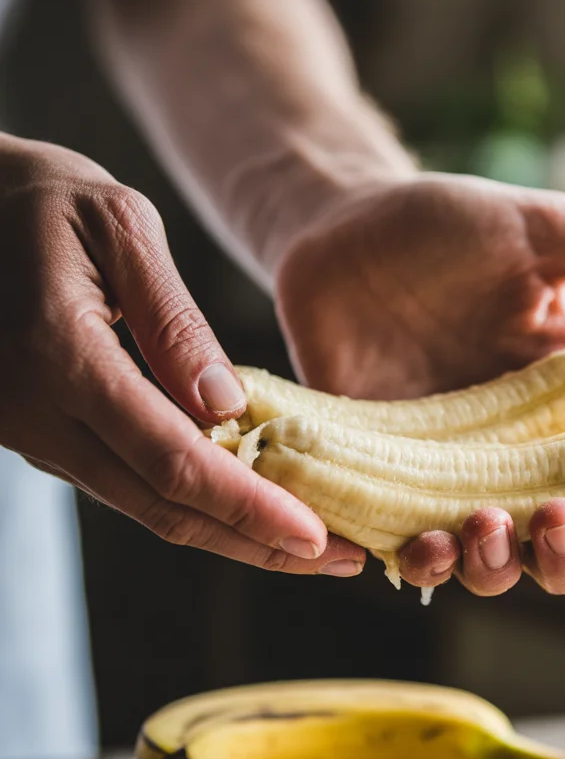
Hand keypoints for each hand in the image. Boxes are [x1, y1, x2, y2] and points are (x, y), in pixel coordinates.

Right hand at [0, 134, 362, 576]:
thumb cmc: (41, 198)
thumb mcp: (120, 227)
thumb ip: (173, 321)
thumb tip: (228, 410)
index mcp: (60, 356)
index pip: (171, 460)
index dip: (249, 508)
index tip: (317, 538)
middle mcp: (35, 414)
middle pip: (161, 506)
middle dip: (255, 542)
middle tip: (340, 560)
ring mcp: (29, 433)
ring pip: (141, 505)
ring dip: (228, 532)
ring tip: (308, 544)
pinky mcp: (38, 435)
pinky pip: (123, 481)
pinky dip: (191, 501)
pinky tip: (247, 503)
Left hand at [276, 173, 564, 594]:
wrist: (346, 226)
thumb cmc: (450, 227)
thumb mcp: (544, 232)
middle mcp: (509, 460)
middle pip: (556, 550)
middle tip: (552, 516)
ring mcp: (438, 476)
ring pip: (479, 563)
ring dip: (486, 568)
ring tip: (473, 529)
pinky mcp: (373, 478)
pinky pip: (391, 541)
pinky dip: (399, 559)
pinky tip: (397, 547)